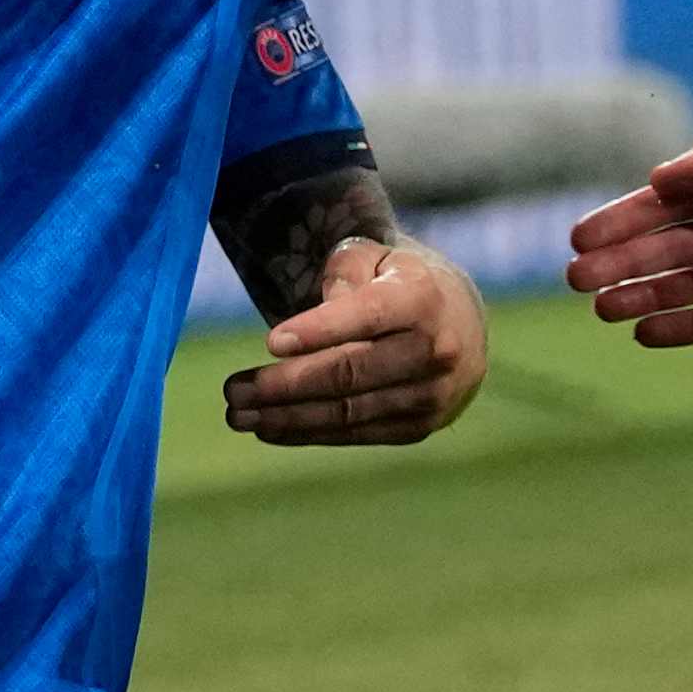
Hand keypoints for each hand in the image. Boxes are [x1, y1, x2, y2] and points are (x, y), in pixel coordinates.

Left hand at [219, 235, 488, 446]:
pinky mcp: (419, 427)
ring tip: (237, 414)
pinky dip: (308, 433)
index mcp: (423, 299)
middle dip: (286, 385)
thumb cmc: (398, 285)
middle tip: (234, 390)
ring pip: (348, 412)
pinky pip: (356, 434)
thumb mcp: (375, 257)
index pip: (366, 316)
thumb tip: (307, 329)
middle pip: (350, 374)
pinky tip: (268, 427)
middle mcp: (436, 351)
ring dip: (286, 417)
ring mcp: (431, 396)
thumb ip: (343, 271)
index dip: (318, 331)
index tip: (270, 343)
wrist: (459, 327)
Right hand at [561, 100, 692, 347]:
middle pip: (673, 248)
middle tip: (576, 279)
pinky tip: (647, 332)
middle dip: (624, 261)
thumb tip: (656, 182)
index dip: (624, 220)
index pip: (670, 203)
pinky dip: (690, 326)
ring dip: (646, 295)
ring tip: (600, 308)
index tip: (579, 238)